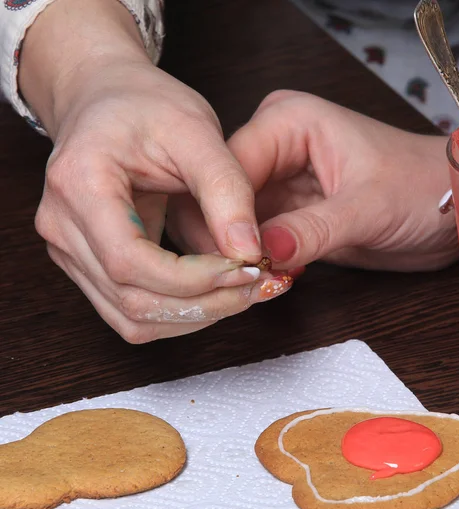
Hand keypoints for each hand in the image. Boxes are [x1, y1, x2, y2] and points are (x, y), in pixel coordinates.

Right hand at [19, 0, 288, 342]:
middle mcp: (62, 227)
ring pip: (133, 319)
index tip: (246, 268)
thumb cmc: (147, 106)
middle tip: (259, 285)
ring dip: (197, 316)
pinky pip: (133, 314)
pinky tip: (217, 295)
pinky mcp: (88, 267)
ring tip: (245, 291)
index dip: (193, 279)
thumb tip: (249, 253)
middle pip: (132, 299)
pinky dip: (180, 315)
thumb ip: (225, 190)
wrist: (108, 101)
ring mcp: (69, 252)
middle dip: (206, 303)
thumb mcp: (195, 131)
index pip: (129, 261)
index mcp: (79, 183)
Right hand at [170, 91, 457, 271]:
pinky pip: (255, 237)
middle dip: (225, 237)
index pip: (229, 167)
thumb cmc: (421, 188)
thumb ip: (314, 229)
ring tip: (249, 283)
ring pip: (233, 220)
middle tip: (234, 278)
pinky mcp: (287, 213)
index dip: (224, 214)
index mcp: (288, 121)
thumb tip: (263, 250)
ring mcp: (279, 181)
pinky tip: (263, 280)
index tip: (231, 259)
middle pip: (222, 194)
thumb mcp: (369, 207)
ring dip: (238, 254)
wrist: (446, 210)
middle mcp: (275, 146)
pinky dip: (255, 260)